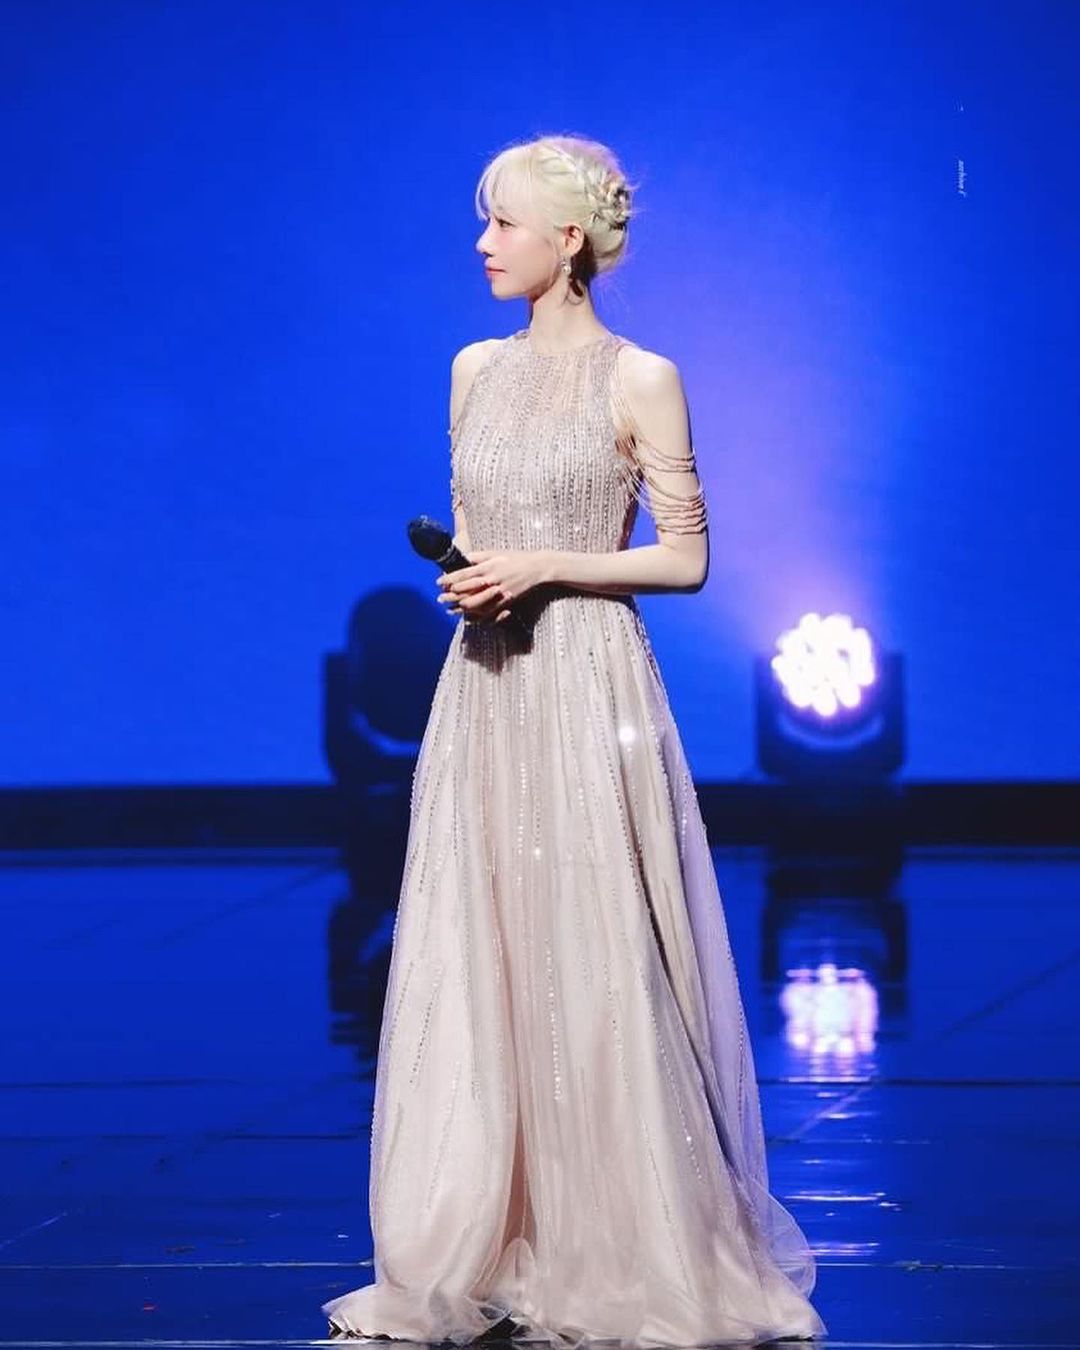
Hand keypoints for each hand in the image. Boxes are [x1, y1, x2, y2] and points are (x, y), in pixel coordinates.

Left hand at [436, 549, 551, 623]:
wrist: (536, 568)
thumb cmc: (516, 558)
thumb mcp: (496, 552)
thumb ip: (478, 556)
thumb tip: (463, 558)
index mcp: (488, 566)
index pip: (463, 574)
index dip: (449, 579)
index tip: (439, 582)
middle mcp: (491, 580)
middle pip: (466, 590)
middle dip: (450, 595)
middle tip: (439, 598)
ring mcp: (498, 593)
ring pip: (475, 603)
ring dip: (459, 607)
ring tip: (448, 608)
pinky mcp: (505, 601)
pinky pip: (488, 612)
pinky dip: (476, 616)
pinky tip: (467, 618)